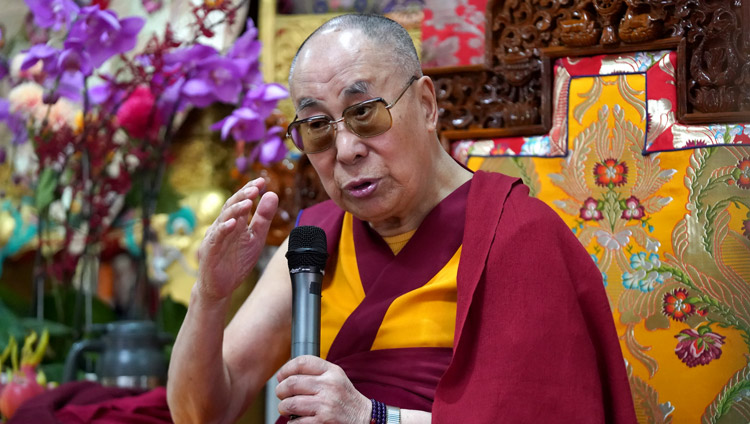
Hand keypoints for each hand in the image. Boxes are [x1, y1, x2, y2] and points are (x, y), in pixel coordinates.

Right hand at [195, 178, 278, 301]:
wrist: (221, 287)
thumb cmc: (237, 262)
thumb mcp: (256, 238)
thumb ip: (263, 218)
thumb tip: (272, 194)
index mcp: (235, 223)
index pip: (241, 202)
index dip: (250, 190)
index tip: (262, 181)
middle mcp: (223, 227)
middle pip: (231, 206)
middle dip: (243, 195)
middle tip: (255, 187)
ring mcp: (215, 238)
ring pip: (224, 220)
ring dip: (236, 210)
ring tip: (248, 201)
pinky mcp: (210, 251)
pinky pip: (216, 238)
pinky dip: (224, 230)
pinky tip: (233, 223)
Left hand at [276, 356, 370, 423]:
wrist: (365, 419)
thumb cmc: (346, 399)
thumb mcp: (337, 378)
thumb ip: (317, 373)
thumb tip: (286, 375)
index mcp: (332, 372)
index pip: (302, 362)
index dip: (286, 369)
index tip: (281, 376)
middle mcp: (329, 385)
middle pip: (292, 383)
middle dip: (281, 390)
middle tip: (281, 395)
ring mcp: (326, 404)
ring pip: (290, 403)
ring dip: (283, 407)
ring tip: (286, 408)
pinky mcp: (323, 421)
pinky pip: (295, 421)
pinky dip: (292, 422)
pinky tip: (297, 420)